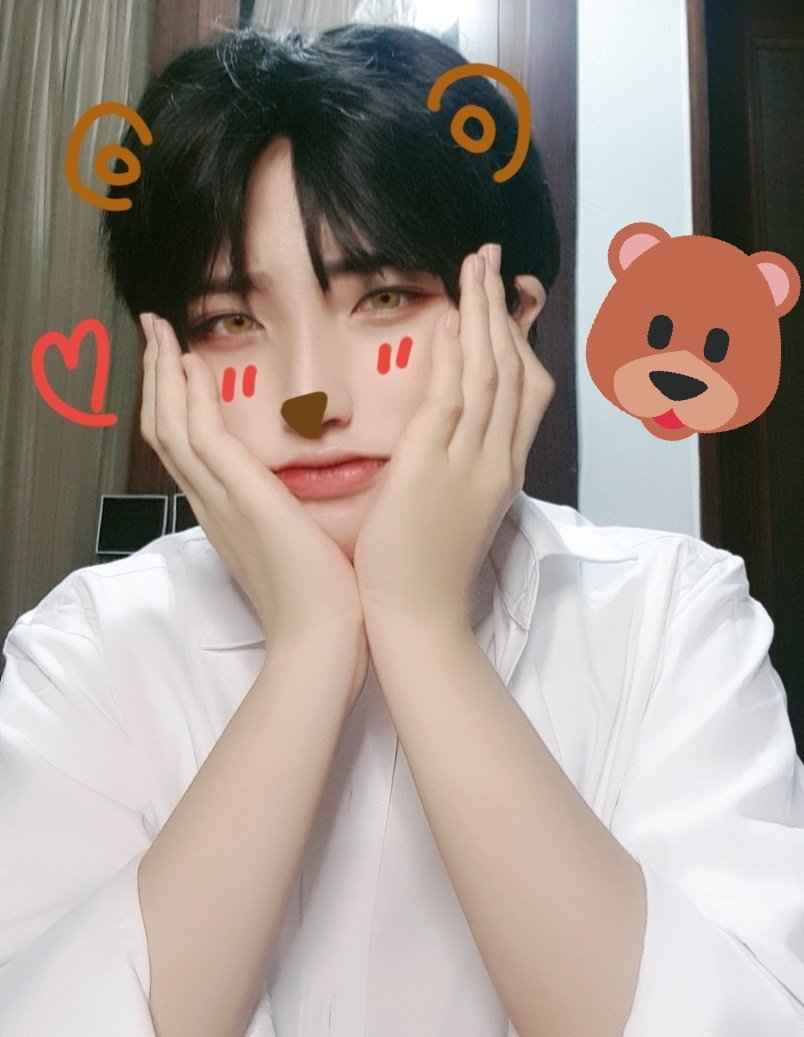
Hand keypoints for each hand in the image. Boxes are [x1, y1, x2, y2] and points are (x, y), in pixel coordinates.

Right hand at [139, 313, 367, 702]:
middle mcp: (211, 504)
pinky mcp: (242, 498)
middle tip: (153, 335)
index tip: (180, 365)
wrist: (322, 642)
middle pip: (165, 430)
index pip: (187, 448)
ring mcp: (220, 501)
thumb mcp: (299, 546)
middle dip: (157, 379)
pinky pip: (203, 435)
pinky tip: (192, 364)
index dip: (176, 403)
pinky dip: (191, 396)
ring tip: (158, 333)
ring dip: (161, 375)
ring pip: (172, 426)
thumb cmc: (323, 601)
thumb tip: (307, 493)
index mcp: (225, 514)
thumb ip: (291, 514)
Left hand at [352, 243, 554, 633]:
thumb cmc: (428, 571)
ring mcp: (469, 464)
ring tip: (474, 267)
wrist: (420, 620)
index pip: (524, 391)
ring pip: (490, 374)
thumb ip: (460, 467)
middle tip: (491, 261)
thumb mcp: (458, 511)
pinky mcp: (432, 470)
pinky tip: (452, 318)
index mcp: (502, 469)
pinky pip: (451, 401)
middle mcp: (497, 460)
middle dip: (504, 310)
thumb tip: (448, 433)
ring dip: (484, 315)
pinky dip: (456, 355)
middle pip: (515, 370)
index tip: (504, 302)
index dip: (517, 339)